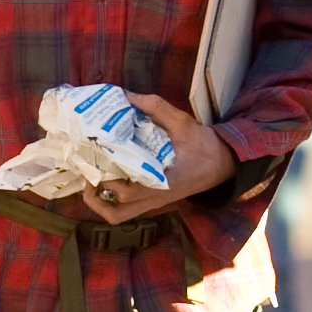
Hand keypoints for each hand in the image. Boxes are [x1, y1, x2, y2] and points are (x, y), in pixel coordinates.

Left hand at [82, 92, 237, 223]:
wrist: (222, 165)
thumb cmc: (203, 146)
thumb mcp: (182, 122)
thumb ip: (155, 107)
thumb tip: (125, 96)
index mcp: (163, 181)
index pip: (129, 189)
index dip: (108, 177)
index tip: (94, 157)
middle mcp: (155, 197)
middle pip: (117, 206)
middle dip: (97, 189)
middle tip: (89, 164)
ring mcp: (153, 202)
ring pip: (118, 215)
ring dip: (99, 203)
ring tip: (90, 181)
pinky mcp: (152, 202)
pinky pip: (125, 212)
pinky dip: (108, 203)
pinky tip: (103, 183)